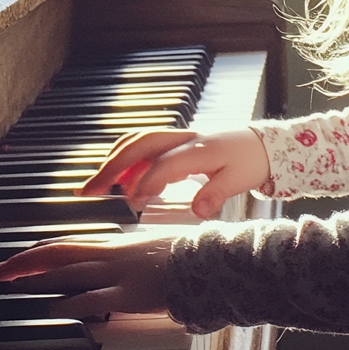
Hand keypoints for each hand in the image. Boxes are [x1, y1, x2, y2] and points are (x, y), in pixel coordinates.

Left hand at [0, 234, 174, 318]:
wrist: (209, 259)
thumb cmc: (186, 256)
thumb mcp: (152, 252)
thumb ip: (133, 260)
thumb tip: (122, 268)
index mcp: (116, 245)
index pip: (67, 245)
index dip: (39, 252)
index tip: (18, 258)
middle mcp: (112, 255)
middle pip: (58, 255)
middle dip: (24, 263)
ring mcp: (119, 274)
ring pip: (67, 272)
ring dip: (37, 278)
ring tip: (13, 284)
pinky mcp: (130, 294)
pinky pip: (93, 298)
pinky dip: (70, 303)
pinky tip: (52, 309)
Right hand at [79, 128, 270, 219]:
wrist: (261, 143)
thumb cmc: (248, 161)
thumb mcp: (238, 181)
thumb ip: (215, 194)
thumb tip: (197, 211)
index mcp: (198, 148)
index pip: (163, 164)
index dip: (146, 182)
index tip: (132, 202)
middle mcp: (182, 138)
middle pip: (138, 146)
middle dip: (111, 167)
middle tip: (88, 191)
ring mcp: (175, 138)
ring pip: (136, 142)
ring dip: (113, 162)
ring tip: (95, 187)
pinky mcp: (173, 142)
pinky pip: (143, 147)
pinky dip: (126, 161)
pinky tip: (122, 183)